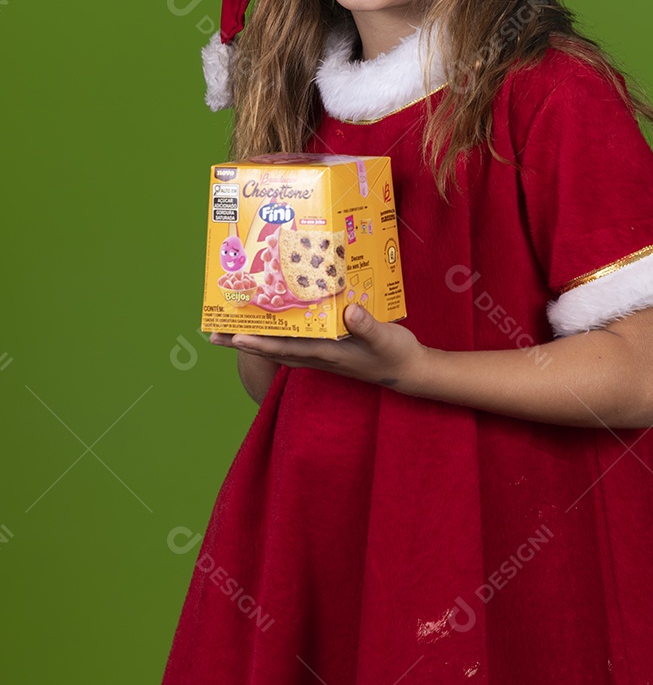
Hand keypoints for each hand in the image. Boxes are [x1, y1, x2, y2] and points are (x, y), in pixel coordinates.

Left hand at [209, 304, 427, 394]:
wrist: (408, 372)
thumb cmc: (395, 355)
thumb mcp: (385, 339)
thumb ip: (367, 326)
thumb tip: (349, 312)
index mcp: (326, 352)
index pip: (285, 348)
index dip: (258, 342)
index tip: (233, 336)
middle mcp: (317, 355)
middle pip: (271, 349)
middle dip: (242, 341)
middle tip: (212, 334)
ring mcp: (319, 354)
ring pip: (278, 346)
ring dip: (253, 338)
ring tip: (228, 329)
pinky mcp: (326, 349)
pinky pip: (293, 341)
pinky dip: (276, 334)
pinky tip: (270, 323)